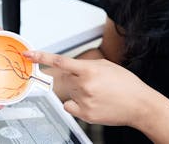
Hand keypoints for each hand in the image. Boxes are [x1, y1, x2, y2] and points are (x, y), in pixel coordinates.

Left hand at [23, 50, 154, 126]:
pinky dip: (75, 103)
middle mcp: (84, 86)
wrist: (139, 105)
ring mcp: (84, 101)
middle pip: (66, 79)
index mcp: (89, 70)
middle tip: (93, 82)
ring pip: (69, 92)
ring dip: (78, 90)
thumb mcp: (107, 66)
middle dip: (75, 78)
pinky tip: (90, 102)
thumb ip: (87, 65)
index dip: (41, 57)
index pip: (60, 61)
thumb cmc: (127, 85)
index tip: (29, 55)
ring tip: (98, 93)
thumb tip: (72, 68)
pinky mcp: (85, 114)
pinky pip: (69, 106)